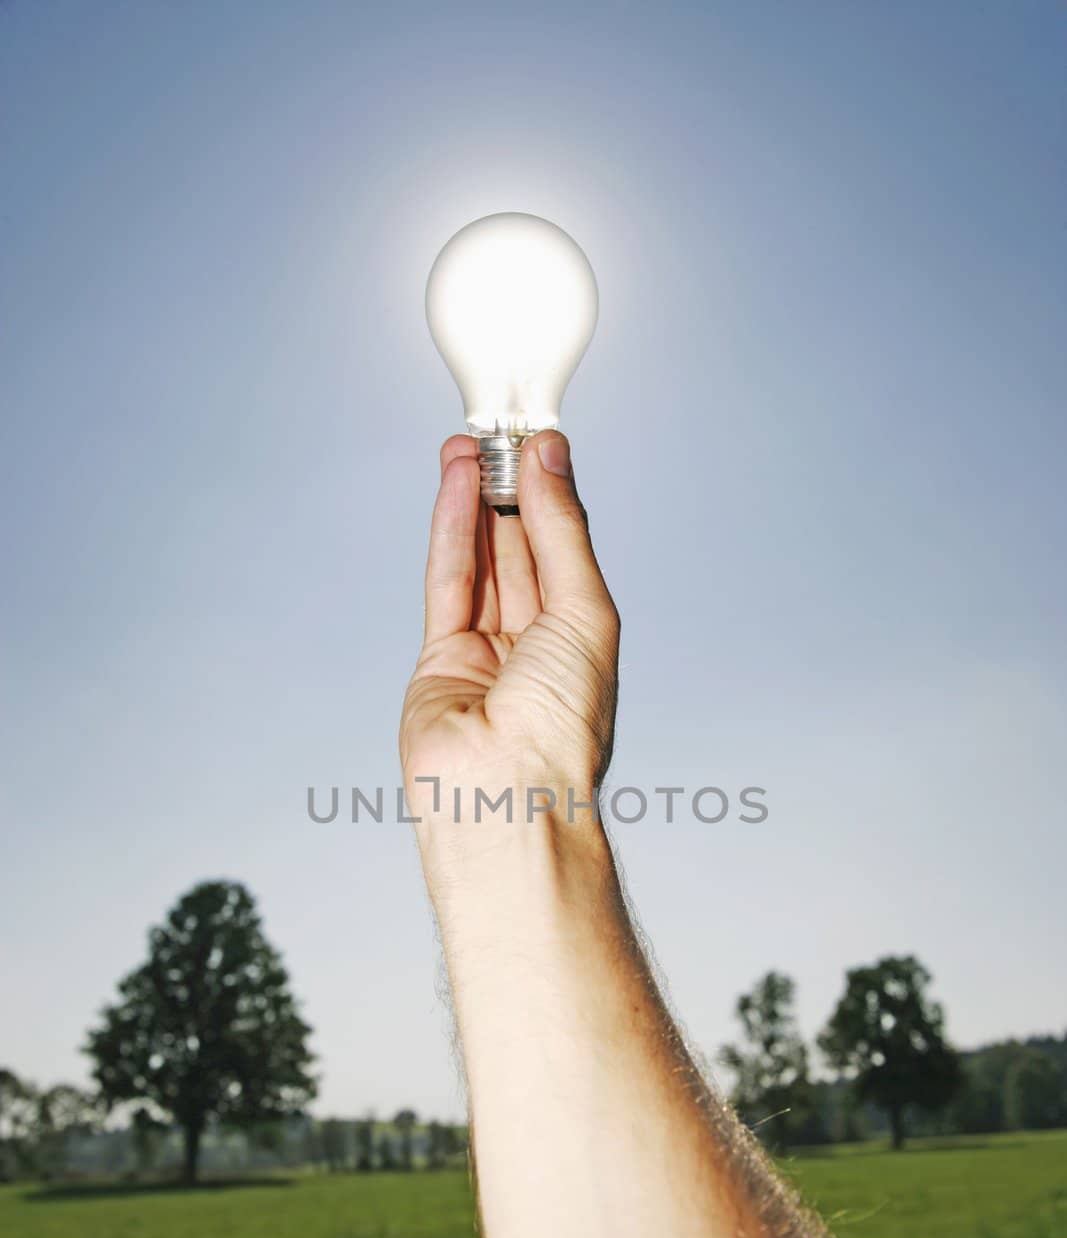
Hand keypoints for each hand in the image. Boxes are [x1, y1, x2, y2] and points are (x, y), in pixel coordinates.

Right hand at [399, 431, 619, 838]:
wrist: (507, 792)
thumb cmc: (562, 725)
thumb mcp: (584, 609)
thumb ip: (561, 532)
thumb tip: (552, 461)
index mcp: (583, 644)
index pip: (566, 553)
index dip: (553, 496)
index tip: (543, 441)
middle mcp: (536, 648)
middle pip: (521, 551)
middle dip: (511, 492)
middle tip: (502, 433)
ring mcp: (485, 655)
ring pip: (481, 561)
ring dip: (476, 500)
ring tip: (472, 444)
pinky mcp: (438, 661)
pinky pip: (446, 582)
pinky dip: (451, 529)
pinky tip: (458, 484)